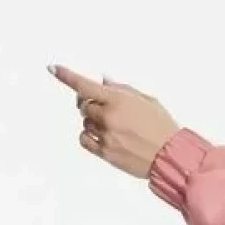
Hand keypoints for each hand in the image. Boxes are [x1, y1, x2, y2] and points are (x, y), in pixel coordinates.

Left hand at [48, 63, 179, 178]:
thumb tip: (104, 81)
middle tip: (101, 106)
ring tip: (114, 126)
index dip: (67, 75)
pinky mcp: (105, 152)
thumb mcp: (147, 100)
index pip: (85, 85)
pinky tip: (103, 136)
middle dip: (89, 103)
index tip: (53, 68)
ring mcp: (106, 135)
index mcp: (119, 100)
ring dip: (93, 121)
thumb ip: (123, 89)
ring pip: (85, 122)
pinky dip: (89, 135)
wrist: (171, 156)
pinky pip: (85, 139)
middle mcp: (109, 117)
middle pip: (83, 105)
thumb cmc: (162, 127)